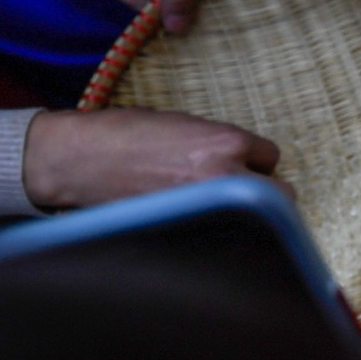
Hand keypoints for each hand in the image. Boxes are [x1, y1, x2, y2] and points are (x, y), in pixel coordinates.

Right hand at [21, 107, 282, 209]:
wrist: (78, 160)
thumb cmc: (125, 134)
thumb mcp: (182, 125)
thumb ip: (217, 143)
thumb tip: (241, 162)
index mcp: (225, 142)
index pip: (269, 155)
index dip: (254, 162)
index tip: (242, 166)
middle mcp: (225, 175)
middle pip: (282, 194)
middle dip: (267, 193)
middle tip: (245, 193)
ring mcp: (208, 206)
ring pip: (258, 219)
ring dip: (247, 215)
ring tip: (224, 211)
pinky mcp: (187, 228)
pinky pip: (223, 234)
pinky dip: (218, 231)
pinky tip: (201, 223)